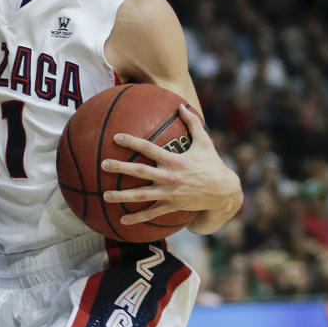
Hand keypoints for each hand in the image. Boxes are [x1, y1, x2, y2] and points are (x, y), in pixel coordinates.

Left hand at [100, 103, 236, 226]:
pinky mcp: (172, 206)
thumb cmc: (212, 164)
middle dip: (120, 168)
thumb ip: (192, 122)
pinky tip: (121, 221)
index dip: (132, 142)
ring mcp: (170, 193)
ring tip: (105, 195)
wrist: (224, 191)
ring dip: (122, 196)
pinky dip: (137, 218)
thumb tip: (181, 104)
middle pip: (140, 172)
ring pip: (142, 196)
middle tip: (103, 165)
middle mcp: (170, 177)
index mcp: (175, 160)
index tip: (116, 138)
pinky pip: (152, 214)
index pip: (149, 149)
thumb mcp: (204, 142)